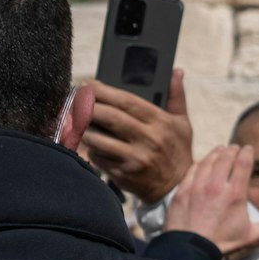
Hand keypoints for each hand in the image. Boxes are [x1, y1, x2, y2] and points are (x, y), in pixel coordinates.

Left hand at [83, 68, 192, 202]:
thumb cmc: (177, 151)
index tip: (89, 84)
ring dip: (83, 128)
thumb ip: (177, 96)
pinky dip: (89, 148)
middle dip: (88, 106)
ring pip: (99, 138)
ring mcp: (135, 158)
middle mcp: (149, 139)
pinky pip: (98, 157)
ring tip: (76, 120)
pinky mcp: (123, 173)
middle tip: (75, 99)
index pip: (127, 101)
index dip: (104, 91)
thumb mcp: (182, 123)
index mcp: (161, 123)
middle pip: (110, 117)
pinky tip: (87, 141)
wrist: (175, 188)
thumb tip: (176, 71)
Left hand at [165, 144, 258, 259]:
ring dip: (216, 153)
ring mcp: (196, 187)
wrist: (191, 254)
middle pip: (225, 157)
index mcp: (235, 194)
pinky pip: (192, 170)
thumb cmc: (225, 246)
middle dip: (232, 150)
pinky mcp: (181, 192)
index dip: (247, 152)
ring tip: (221, 149)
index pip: (243, 162)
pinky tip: (203, 162)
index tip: (249, 148)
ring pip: (208, 161)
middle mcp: (216, 186)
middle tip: (235, 148)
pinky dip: (200, 163)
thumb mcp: (256, 236)